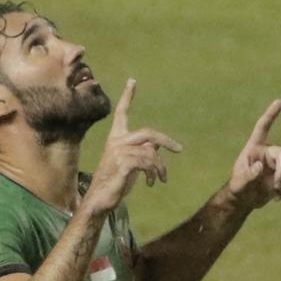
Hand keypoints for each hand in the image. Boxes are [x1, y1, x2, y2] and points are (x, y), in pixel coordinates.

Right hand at [84, 79, 182, 213]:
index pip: (122, 113)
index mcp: (116, 138)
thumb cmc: (116, 182)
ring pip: (151, 152)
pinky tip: (152, 183)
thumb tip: (158, 145)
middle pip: (148, 133)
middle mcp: (116, 141)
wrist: (100, 200)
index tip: (132, 81)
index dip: (127, 97)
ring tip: (161, 179)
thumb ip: (143, 151)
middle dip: (167, 140)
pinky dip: (154, 173)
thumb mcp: (132, 163)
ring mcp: (118, 152)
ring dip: (160, 168)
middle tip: (179, 149)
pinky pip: (148, 162)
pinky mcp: (123, 163)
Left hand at [227, 100, 280, 209]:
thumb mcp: (239, 184)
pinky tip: (278, 195)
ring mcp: (278, 162)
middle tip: (278, 186)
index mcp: (254, 148)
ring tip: (275, 194)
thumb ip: (248, 176)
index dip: (271, 114)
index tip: (280, 101)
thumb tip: (260, 167)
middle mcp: (268, 152)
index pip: (263, 128)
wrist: (246, 199)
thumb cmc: (238, 188)